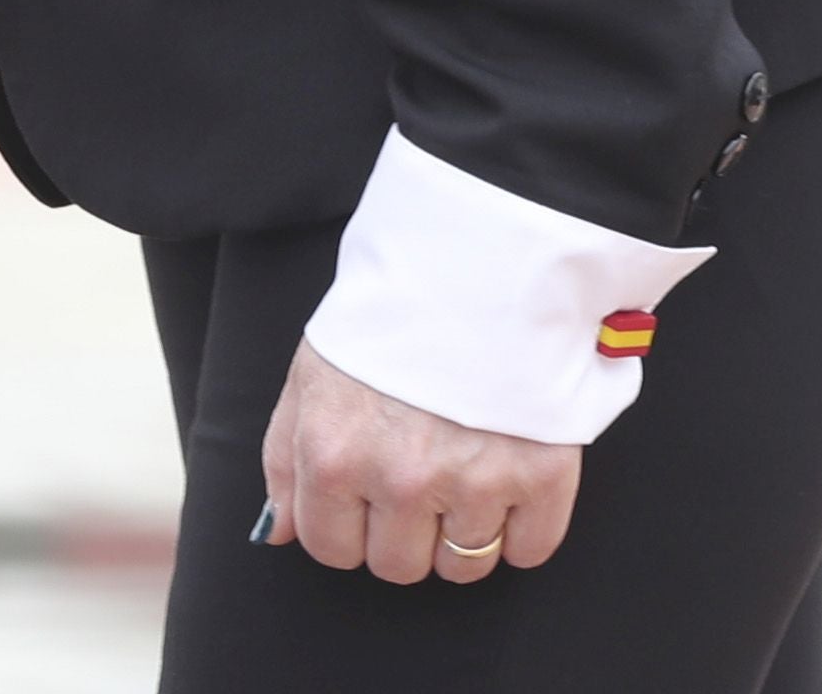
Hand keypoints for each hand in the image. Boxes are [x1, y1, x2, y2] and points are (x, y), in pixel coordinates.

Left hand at [262, 340, 582, 587]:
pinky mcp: (541, 473)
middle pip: (398, 566)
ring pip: (463, 566)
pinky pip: (530, 549)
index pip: (331, 549)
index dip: (348, 523)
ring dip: (463, 532)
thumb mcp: (313, 373)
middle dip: (404, 529)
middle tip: (421, 472)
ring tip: (467, 470)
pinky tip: (511, 478)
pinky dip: (523, 528)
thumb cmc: (391, 313)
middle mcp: (400, 479)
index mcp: (335, 456)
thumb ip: (285, 459)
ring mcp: (474, 480)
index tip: (368, 490)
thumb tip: (279, 532)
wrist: (480, 255)